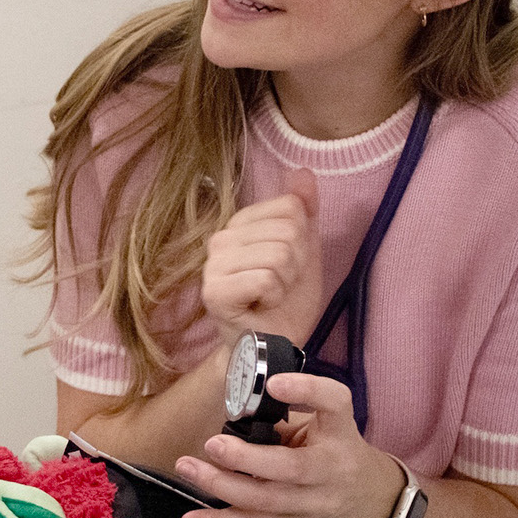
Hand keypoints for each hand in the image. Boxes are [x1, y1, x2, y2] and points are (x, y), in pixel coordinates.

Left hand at [170, 371, 406, 517]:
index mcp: (341, 432)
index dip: (306, 390)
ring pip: (265, 502)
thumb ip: (291, 415)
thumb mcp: (330, 424)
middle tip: (212, 444)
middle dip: (246, 459)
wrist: (375, 501)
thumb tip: (239, 408)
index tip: (273, 382)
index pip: (334, 403)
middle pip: (290, 468)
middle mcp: (331, 469)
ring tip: (188, 467)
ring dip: (221, 486)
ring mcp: (315, 504)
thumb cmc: (340, 450)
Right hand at [202, 168, 322, 343]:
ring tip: (270, 297)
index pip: (291, 207)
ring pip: (279, 254)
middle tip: (280, 286)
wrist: (274, 347)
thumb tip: (302, 171)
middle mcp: (220, 238)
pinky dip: (274, 297)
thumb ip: (304, 210)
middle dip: (297, 264)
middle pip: (288, 231)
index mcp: (240, 224)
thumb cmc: (286, 302)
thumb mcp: (305, 250)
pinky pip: (266, 278)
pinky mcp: (214, 291)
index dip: (303, 240)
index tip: (288, 266)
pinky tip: (261, 306)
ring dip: (286, 283)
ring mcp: (213, 265)